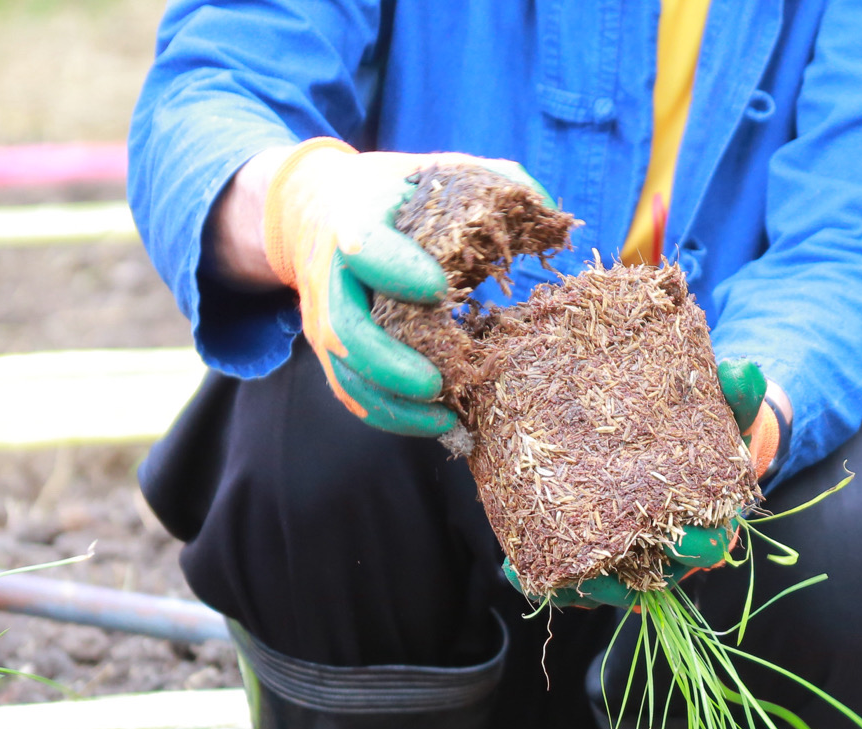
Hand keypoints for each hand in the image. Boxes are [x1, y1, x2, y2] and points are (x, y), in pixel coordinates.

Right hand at [218, 139, 547, 435]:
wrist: (316, 208)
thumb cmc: (395, 193)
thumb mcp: (436, 173)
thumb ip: (491, 183)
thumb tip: (545, 209)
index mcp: (358, 220)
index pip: (364, 247)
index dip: (397, 270)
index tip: (441, 289)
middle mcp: (333, 275)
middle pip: (345, 327)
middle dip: (389, 361)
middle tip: (437, 382)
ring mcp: (327, 317)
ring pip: (345, 371)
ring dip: (391, 401)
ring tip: (445, 417)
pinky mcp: (332, 350)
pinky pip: (351, 392)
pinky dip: (389, 415)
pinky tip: (437, 423)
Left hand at [505, 361, 790, 607]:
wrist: (663, 438)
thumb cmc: (698, 430)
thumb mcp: (721, 411)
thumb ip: (736, 395)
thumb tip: (743, 371)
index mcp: (705, 522)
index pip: (707, 544)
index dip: (699, 545)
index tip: (683, 536)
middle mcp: (662, 549)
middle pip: (653, 573)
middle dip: (640, 570)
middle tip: (618, 552)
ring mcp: (622, 558)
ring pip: (606, 584)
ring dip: (586, 583)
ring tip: (563, 571)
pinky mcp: (583, 558)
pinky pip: (562, 576)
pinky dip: (539, 576)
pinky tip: (513, 569)